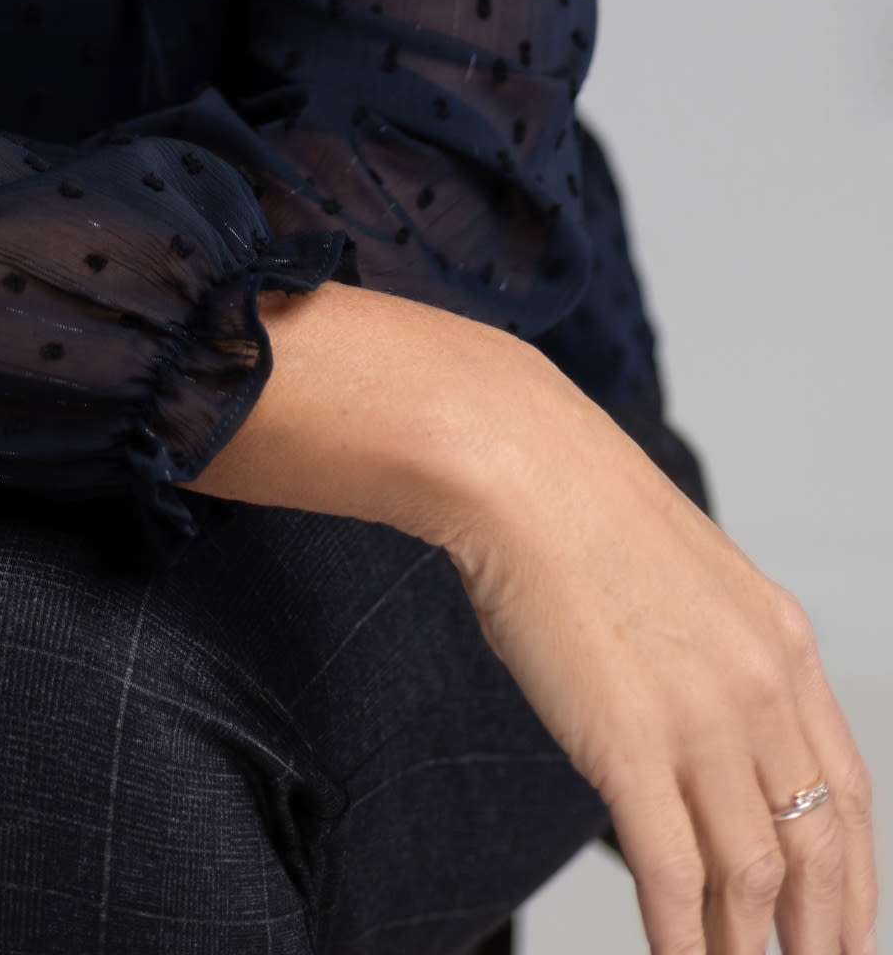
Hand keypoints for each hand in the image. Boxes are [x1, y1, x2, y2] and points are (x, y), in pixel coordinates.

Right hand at [194, 282, 874, 954]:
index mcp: (782, 642)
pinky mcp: (630, 744)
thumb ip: (714, 655)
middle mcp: (760, 687)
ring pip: (751, 874)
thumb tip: (704, 730)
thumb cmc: (577, 510)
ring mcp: (700, 719)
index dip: (855, 874)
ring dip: (748, 947)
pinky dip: (683, 938)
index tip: (849, 926)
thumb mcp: (686, 578)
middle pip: (815, 847)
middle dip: (820, 931)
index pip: (848, 788)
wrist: (517, 467)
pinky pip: (674, 874)